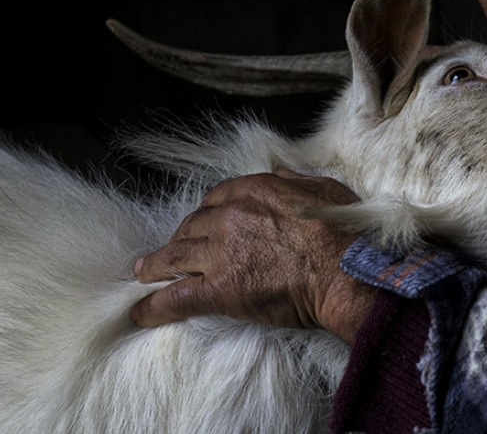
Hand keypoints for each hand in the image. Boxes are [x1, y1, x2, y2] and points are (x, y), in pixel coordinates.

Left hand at [130, 168, 376, 342]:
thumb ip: (295, 180)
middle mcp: (231, 216)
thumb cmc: (344, 234)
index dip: (207, 214)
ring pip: (174, 256)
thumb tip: (280, 172)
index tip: (204, 225)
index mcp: (254, 189)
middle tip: (173, 252)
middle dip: (181, 238)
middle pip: (192, 225)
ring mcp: (221, 252)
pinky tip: (140, 313)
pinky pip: (176, 297)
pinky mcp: (220, 289)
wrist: (346, 273)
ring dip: (155, 265)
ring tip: (143, 274)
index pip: (216, 198)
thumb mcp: (323, 189)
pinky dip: (154, 306)